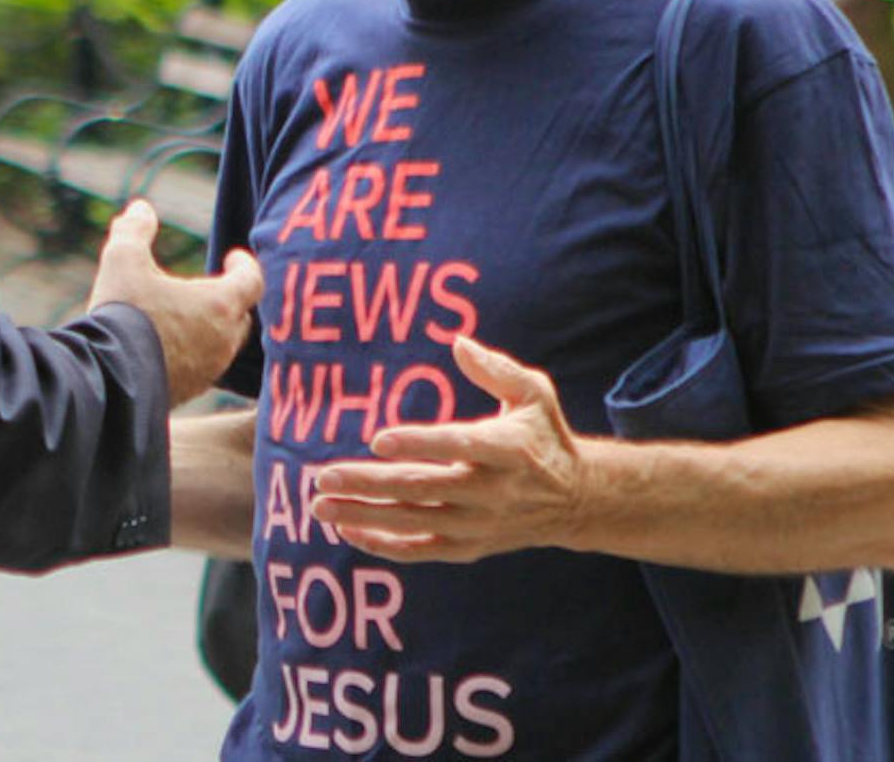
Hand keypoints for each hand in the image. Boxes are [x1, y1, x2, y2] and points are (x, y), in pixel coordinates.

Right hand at [85, 200, 262, 405]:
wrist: (106, 379)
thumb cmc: (123, 314)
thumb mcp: (122, 259)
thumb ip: (134, 230)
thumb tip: (140, 209)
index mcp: (219, 305)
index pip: (253, 281)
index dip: (245, 265)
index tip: (233, 258)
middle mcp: (223, 341)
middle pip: (241, 316)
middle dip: (230, 299)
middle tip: (212, 288)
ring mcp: (209, 370)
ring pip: (222, 346)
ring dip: (210, 329)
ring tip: (186, 318)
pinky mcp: (190, 393)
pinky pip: (202, 369)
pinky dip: (194, 354)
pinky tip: (167, 348)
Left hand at [308, 336, 587, 563]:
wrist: (574, 501)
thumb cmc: (542, 435)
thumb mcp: (533, 393)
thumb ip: (496, 369)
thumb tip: (459, 342)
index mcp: (507, 449)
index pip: (458, 446)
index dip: (418, 444)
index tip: (378, 439)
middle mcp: (491, 491)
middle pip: (422, 488)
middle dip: (368, 484)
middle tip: (322, 476)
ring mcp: (478, 524)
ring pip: (413, 523)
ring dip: (363, 515)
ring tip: (319, 505)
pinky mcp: (469, 547)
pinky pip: (420, 551)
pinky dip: (383, 544)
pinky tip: (347, 528)